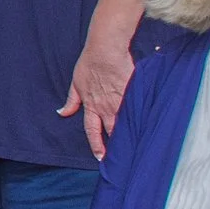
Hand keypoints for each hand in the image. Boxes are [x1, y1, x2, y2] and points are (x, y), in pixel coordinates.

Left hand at [57, 35, 134, 160]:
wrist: (104, 50)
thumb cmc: (89, 64)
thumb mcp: (75, 84)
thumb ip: (71, 101)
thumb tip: (62, 112)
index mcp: (91, 106)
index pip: (92, 131)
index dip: (96, 145)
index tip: (101, 158)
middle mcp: (105, 107)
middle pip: (111, 130)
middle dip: (117, 144)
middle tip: (122, 157)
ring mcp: (119, 100)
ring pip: (125, 122)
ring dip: (130, 133)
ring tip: (137, 146)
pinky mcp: (132, 92)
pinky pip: (136, 109)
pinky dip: (140, 118)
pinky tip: (147, 127)